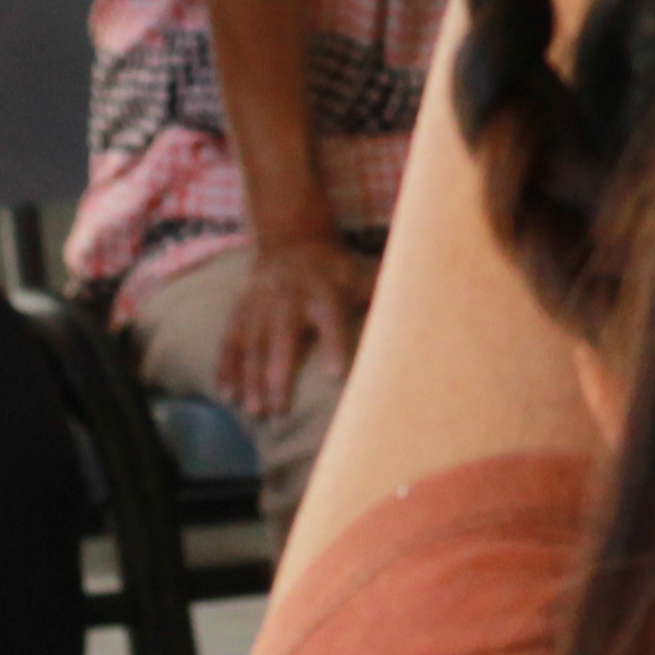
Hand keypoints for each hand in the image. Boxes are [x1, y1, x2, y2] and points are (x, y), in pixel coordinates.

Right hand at [218, 230, 378, 419]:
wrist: (292, 244)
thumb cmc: (335, 271)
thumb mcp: (361, 275)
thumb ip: (383, 293)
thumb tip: (427, 300)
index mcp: (323, 292)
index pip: (330, 320)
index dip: (333, 346)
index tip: (335, 377)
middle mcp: (289, 298)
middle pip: (281, 338)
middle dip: (279, 374)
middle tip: (279, 409)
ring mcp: (260, 305)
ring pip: (253, 345)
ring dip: (251, 379)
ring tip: (255, 410)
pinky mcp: (240, 312)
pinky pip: (230, 342)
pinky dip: (227, 369)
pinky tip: (227, 396)